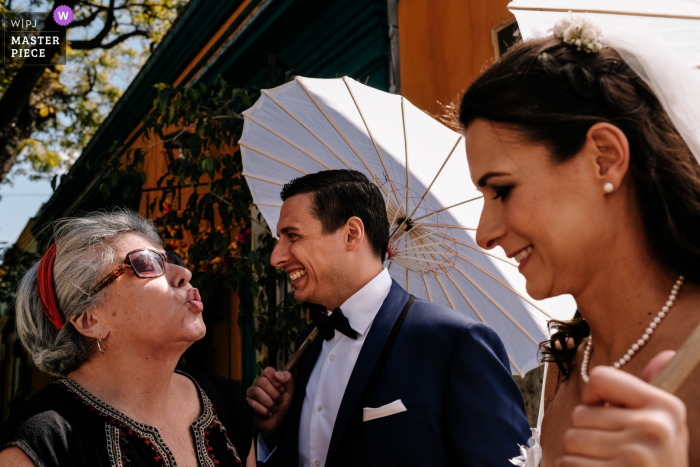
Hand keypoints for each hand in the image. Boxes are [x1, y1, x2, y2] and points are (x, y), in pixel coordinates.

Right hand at [246, 367, 293, 444]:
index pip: (268, 371)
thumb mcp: (290, 393)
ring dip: (269, 403)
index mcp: (268, 379)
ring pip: (256, 391)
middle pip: (261, 381)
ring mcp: (250, 393)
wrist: (276, 424)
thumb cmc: (282, 407)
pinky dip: (264, 411)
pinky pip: (252, 404)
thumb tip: (278, 374)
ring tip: (273, 409)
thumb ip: (288, 380)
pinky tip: (268, 414)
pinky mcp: (245, 404)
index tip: (282, 390)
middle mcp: (257, 384)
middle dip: (274, 394)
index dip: (276, 381)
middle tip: (278, 401)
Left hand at [558, 351, 687, 465]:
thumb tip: (666, 354)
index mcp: (665, 407)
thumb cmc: (655, 463)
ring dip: (581, 455)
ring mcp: (635, 455)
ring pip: (571, 440)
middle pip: (579, 413)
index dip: (595, 397)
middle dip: (588, 433)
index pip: (599, 378)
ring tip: (608, 464)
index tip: (607, 414)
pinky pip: (568, 464)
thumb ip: (651, 390)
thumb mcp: (664, 425)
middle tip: (612, 451)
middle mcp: (653, 428)